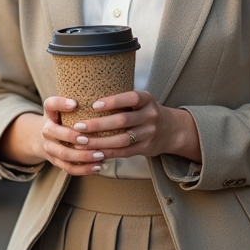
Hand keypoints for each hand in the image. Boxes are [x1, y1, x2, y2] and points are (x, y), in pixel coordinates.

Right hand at [39, 96, 111, 175]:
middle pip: (55, 133)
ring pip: (64, 154)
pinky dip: (85, 169)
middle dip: (72, 136)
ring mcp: (50, 147)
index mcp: (50, 113)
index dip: (61, 103)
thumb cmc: (65, 118)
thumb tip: (109, 99)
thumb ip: (81, 102)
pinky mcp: (56, 161)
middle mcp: (47, 129)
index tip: (75, 103)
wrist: (47, 138)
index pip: (51, 104)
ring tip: (100, 154)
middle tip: (88, 138)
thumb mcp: (68, 108)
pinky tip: (100, 166)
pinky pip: (69, 168)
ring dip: (83, 156)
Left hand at [69, 91, 200, 162]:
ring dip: (100, 142)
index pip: (131, 98)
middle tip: (79, 126)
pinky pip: (124, 152)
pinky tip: (94, 152)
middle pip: (123, 121)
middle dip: (99, 124)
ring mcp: (149, 133)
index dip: (112, 101)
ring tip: (82, 142)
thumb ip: (122, 100)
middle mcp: (150, 116)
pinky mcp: (146, 148)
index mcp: (147, 99)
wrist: (171, 130)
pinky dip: (108, 152)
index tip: (93, 105)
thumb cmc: (145, 111)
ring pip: (122, 139)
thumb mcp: (141, 101)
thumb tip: (88, 98)